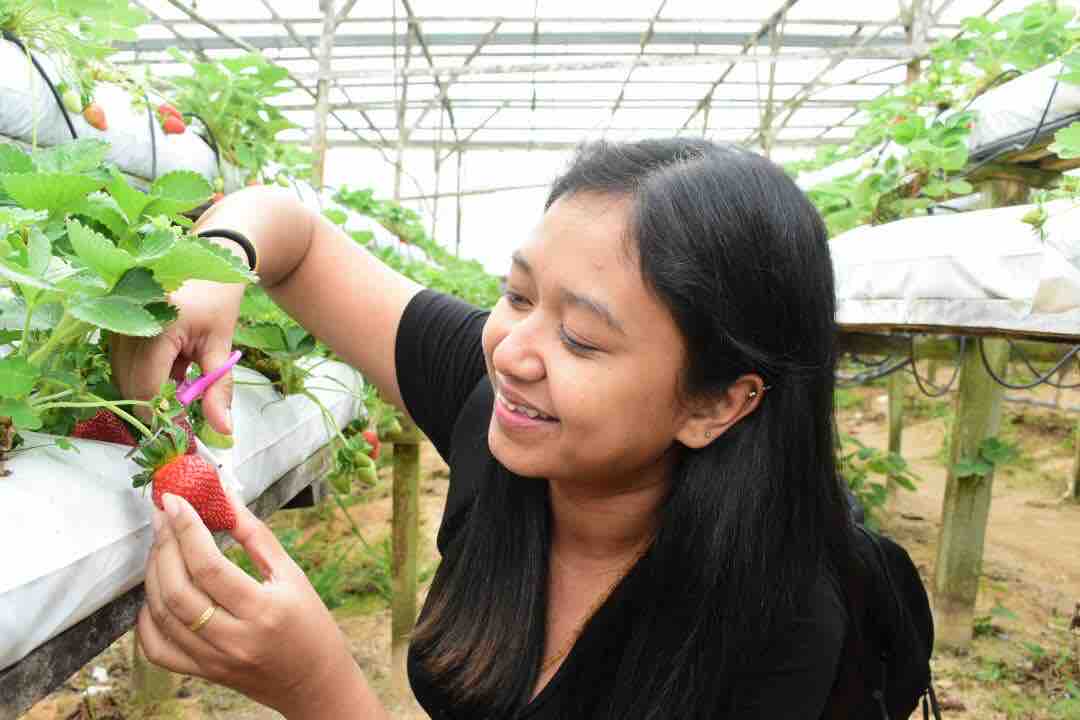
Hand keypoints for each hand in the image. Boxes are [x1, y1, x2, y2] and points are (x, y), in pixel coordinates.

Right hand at [110, 274, 244, 433]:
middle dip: (155, 406)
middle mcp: (128, 326)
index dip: (162, 415)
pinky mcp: (113, 326)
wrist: (208, 261)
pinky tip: (170, 362)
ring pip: (124, 378)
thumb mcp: (222, 347)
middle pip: (130, 387)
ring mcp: (116, 324)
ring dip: (150, 389)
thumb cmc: (217, 302)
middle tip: (184, 412)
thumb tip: (223, 430)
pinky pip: (122, 364)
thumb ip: (218, 389)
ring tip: (181, 375)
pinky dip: (145, 373)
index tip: (181, 431)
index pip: (147, 388)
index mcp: (156, 329)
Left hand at [137, 492, 365, 716]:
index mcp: (264, 610)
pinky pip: (159, 649)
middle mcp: (235, 639)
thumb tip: (225, 496)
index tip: (173, 500)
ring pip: (163, 616)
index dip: (186, 529)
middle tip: (162, 516)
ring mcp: (214, 661)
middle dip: (164, 545)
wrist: (315, 681)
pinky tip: (154, 593)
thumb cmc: (310, 623)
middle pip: (178, 590)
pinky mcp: (203, 673)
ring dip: (152, 574)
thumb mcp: (292, 574)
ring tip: (160, 545)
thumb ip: (255, 535)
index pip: (210, 566)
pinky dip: (146, 620)